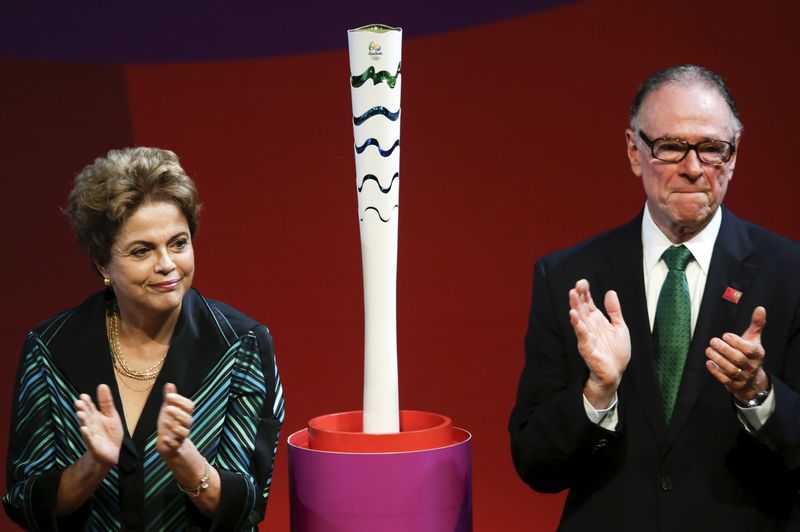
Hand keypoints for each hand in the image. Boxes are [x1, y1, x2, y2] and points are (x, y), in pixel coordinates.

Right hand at [75, 384, 123, 466]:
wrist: (111, 453)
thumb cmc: (110, 432)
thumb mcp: (111, 415)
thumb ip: (106, 402)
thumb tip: (102, 385)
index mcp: (95, 416)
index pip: (90, 407)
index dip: (87, 402)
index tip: (83, 396)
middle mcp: (91, 424)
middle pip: (87, 416)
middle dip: (83, 409)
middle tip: (78, 402)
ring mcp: (92, 435)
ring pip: (86, 426)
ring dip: (83, 420)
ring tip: (80, 413)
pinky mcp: (94, 445)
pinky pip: (90, 440)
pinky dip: (87, 435)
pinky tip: (84, 429)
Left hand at [157, 383, 193, 456]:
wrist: (168, 444)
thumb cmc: (169, 424)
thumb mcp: (168, 410)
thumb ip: (170, 398)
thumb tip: (169, 383)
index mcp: (185, 415)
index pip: (189, 406)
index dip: (180, 400)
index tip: (169, 396)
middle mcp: (186, 425)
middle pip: (188, 419)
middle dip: (178, 413)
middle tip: (167, 408)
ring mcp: (181, 436)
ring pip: (184, 432)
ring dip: (175, 426)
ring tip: (165, 421)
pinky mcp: (175, 446)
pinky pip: (176, 445)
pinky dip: (170, 441)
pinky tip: (164, 438)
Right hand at [569, 279, 630, 408]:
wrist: (616, 372)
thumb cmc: (616, 351)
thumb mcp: (620, 326)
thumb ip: (614, 310)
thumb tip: (610, 292)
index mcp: (597, 320)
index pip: (588, 303)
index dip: (585, 293)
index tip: (582, 282)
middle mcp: (589, 326)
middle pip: (582, 308)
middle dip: (579, 296)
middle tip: (577, 285)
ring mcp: (586, 336)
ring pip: (579, 318)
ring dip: (575, 306)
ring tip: (572, 294)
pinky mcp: (586, 347)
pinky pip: (581, 334)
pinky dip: (577, 325)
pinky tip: (573, 315)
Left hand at [705, 306, 768, 401]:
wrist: (752, 379)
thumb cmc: (749, 354)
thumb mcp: (753, 339)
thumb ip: (756, 324)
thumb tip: (760, 308)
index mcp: (757, 354)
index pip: (749, 349)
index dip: (737, 342)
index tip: (725, 335)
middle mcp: (751, 366)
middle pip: (738, 359)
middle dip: (724, 350)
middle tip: (712, 341)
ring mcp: (743, 377)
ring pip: (731, 369)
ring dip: (718, 359)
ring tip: (708, 350)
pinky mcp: (734, 385)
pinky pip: (724, 379)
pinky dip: (716, 371)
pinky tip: (709, 362)